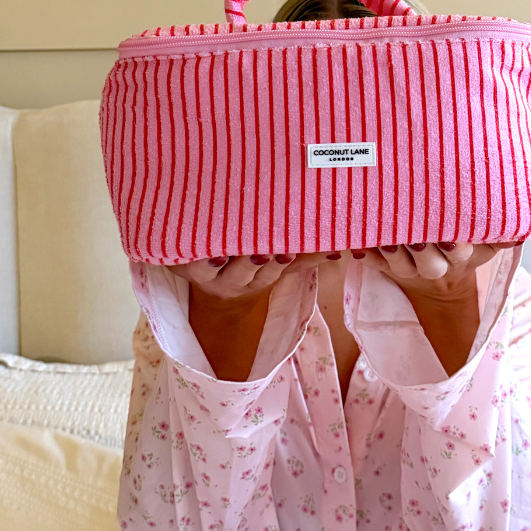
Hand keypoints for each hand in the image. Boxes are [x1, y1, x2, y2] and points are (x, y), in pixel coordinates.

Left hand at [170, 252, 332, 380]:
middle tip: (267, 249)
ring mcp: (213, 277)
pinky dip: (198, 255)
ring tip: (235, 251)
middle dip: (260, 262)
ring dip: (231, 260)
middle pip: (251, 273)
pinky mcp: (190, 269)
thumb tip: (340, 249)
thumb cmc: (247, 267)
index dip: (281, 263)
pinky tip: (204, 248)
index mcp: (261, 280)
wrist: (205, 277)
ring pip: (223, 270)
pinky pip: (193, 264)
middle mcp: (238, 282)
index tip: (286, 252)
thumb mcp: (276, 267)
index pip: (275, 273)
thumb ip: (304, 257)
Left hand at [353, 242, 514, 374]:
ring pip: (397, 262)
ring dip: (389, 248)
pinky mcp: (384, 267)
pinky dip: (363, 253)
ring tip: (382, 234)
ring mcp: (406, 268)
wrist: (442, 288)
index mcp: (458, 260)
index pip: (460, 254)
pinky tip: (354, 242)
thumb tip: (523, 230)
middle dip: (420, 247)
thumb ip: (502, 238)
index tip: (451, 237)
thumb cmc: (466, 253)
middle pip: (427, 262)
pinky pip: (372, 262)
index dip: (456, 248)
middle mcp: (431, 267)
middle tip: (414, 233)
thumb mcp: (487, 248)